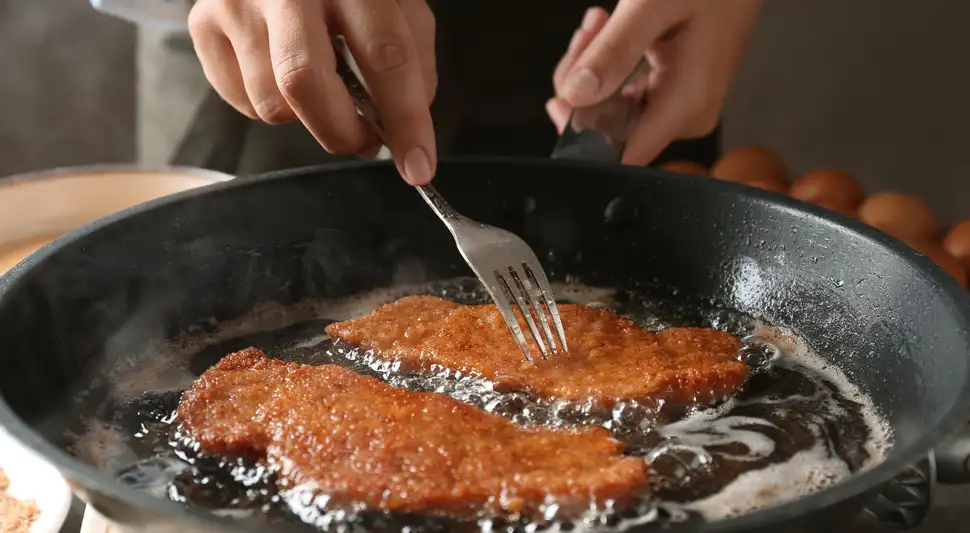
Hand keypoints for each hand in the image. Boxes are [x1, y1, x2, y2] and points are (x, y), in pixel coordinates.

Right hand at [188, 0, 437, 184]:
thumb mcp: (394, 4)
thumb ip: (411, 58)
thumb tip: (404, 125)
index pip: (385, 56)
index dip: (406, 121)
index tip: (418, 167)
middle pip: (305, 82)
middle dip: (343, 132)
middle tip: (364, 142)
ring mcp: (236, 3)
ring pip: (272, 103)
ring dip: (307, 117)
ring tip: (321, 87)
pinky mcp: (203, 24)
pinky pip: (242, 102)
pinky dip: (272, 105)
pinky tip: (282, 72)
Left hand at [547, 0, 762, 165]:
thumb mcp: (653, 4)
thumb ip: (614, 50)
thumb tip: (576, 96)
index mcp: (686, 106)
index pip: (620, 154)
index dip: (583, 135)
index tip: (562, 96)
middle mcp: (684, 115)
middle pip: (609, 128)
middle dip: (584, 84)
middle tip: (588, 33)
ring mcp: (679, 103)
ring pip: (610, 106)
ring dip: (592, 66)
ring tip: (600, 20)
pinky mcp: (673, 88)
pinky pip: (624, 89)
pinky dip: (608, 61)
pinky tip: (610, 27)